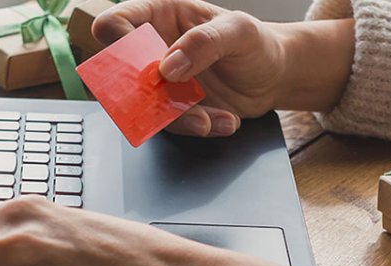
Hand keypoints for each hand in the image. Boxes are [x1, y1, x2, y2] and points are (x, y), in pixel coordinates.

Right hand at [93, 0, 285, 136]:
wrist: (275, 77)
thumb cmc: (257, 43)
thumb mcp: (239, 31)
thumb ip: (203, 42)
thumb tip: (168, 66)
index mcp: (160, 15)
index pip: (115, 24)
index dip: (118, 45)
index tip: (145, 64)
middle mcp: (153, 49)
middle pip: (119, 73)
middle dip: (142, 94)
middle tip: (172, 96)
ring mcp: (161, 83)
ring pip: (145, 107)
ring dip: (177, 117)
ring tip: (210, 118)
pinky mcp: (173, 109)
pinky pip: (171, 125)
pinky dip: (197, 127)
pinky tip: (223, 120)